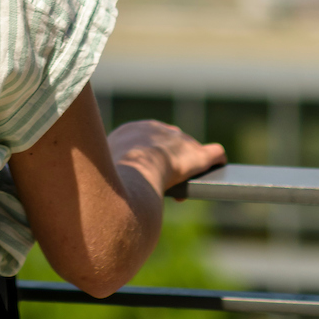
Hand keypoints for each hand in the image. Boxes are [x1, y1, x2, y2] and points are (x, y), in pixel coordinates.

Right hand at [107, 121, 224, 196]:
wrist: (134, 170)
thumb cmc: (112, 174)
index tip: (144, 176)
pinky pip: (214, 154)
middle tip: (163, 184)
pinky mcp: (198, 155)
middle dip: (166, 163)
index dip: (146, 160)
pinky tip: (217, 170)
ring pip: (187, 151)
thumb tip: (101, 188)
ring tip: (185, 186)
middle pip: (166, 145)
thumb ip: (107, 171)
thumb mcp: (101, 169)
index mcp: (132, 131)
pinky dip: (216, 162)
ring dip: (187, 167)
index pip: (144, 143)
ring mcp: (179, 140)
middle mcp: (157, 130)